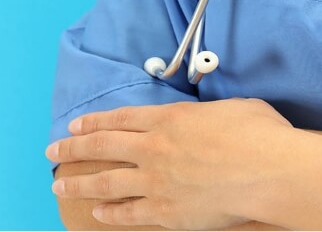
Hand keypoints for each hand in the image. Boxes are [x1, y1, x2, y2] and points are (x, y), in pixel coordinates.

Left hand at [46, 99, 292, 229]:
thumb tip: (215, 120)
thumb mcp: (236, 108)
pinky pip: (128, 213)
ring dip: (80, 183)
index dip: (95, 121)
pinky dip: (110, 213)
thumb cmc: (260, 135)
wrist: (267, 171)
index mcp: (170, 119)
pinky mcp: (165, 212)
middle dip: (73, 149)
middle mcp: (155, 148)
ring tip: (61, 186)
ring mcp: (156, 182)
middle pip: (102, 146)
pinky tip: (99, 213)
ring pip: (106, 181)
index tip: (77, 126)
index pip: (121, 119)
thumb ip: (213, 114)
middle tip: (53, 151)